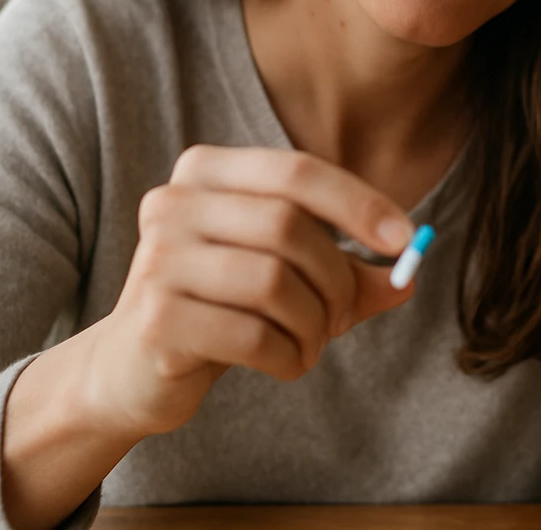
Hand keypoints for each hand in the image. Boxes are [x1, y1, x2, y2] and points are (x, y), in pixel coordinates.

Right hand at [85, 146, 416, 437]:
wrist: (132, 368)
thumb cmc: (223, 306)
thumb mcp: (290, 276)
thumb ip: (349, 272)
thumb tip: (408, 278)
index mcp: (206, 171)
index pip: (297, 171)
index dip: (359, 203)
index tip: (406, 241)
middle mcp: (173, 202)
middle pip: (289, 227)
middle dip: (336, 278)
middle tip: (344, 316)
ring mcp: (157, 258)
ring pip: (274, 282)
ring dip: (314, 324)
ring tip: (312, 343)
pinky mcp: (156, 318)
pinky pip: (252, 335)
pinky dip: (289, 356)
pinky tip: (286, 363)